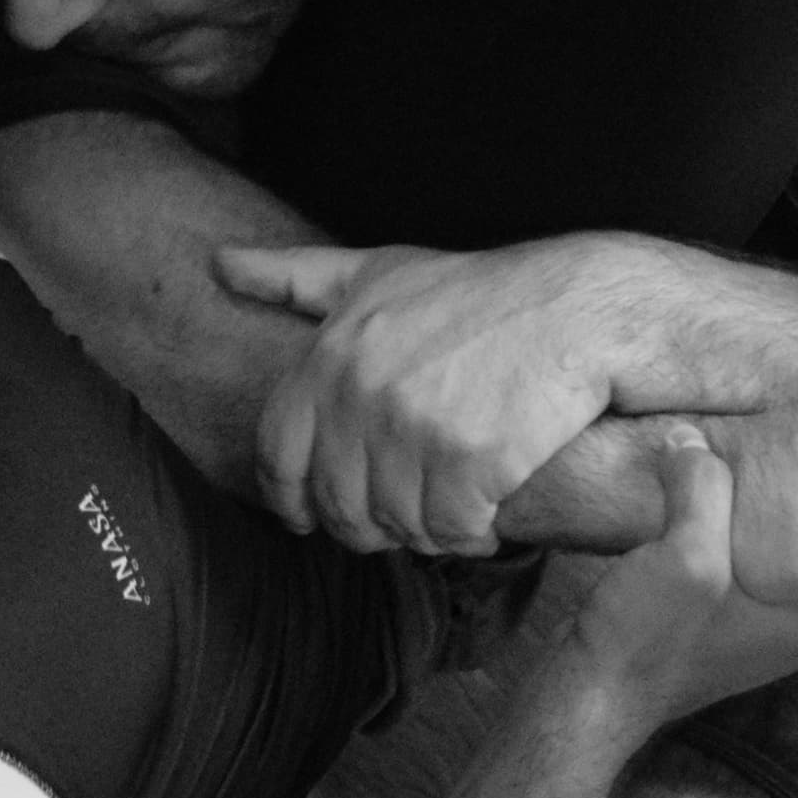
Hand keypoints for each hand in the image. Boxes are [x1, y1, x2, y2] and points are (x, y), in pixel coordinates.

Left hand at [219, 236, 642, 556]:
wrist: (578, 309)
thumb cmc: (477, 293)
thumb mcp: (378, 271)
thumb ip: (295, 278)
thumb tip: (218, 263)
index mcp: (332, 355)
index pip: (278, 455)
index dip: (289, 496)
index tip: (306, 516)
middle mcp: (365, 393)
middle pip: (339, 503)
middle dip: (367, 523)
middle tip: (403, 512)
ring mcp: (418, 429)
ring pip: (397, 525)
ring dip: (425, 530)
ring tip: (453, 503)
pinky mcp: (473, 462)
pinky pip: (452, 533)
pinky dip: (471, 535)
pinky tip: (489, 512)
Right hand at [563, 428, 797, 726]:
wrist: (590, 692)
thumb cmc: (646, 635)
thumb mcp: (683, 551)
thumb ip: (701, 489)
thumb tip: (690, 440)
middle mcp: (786, 630)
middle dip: (790, 508)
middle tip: (770, 459)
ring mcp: (747, 633)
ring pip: (766, 560)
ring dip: (749, 523)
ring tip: (728, 478)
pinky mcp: (710, 629)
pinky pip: (733, 572)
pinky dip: (721, 542)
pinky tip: (695, 515)